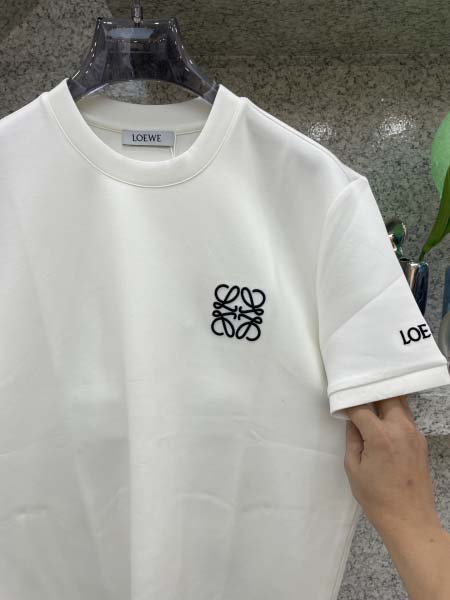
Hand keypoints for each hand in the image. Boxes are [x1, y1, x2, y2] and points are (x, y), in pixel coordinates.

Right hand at [344, 396, 441, 538]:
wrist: (409, 520)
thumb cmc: (378, 498)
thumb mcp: (353, 468)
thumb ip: (352, 439)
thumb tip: (351, 421)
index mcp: (381, 437)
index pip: (361, 408)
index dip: (348, 405)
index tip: (340, 406)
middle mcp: (401, 430)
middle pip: (387, 396)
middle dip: (370, 395)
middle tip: (357, 401)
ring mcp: (414, 435)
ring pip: (399, 404)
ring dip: (384, 403)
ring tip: (369, 410)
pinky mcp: (420, 442)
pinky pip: (406, 419)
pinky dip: (393, 415)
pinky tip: (382, 425)